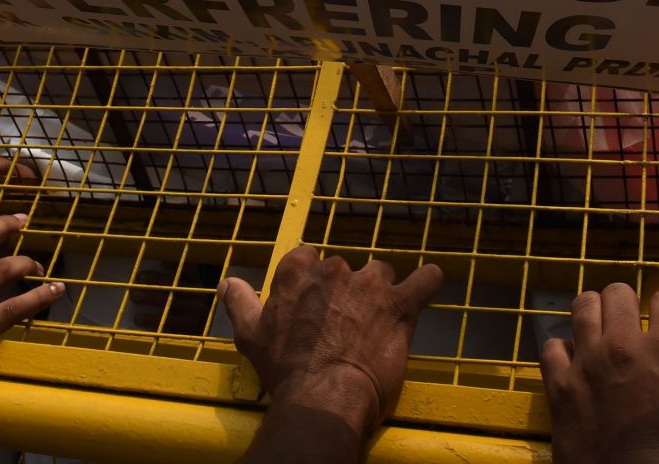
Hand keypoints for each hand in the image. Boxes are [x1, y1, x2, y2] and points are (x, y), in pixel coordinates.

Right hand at [220, 246, 442, 435]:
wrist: (323, 399)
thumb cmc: (285, 371)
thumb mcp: (249, 335)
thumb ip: (240, 302)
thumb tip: (227, 283)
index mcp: (298, 271)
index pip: (310, 258)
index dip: (315, 282)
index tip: (316, 304)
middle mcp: (335, 269)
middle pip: (347, 269)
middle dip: (348, 292)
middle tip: (344, 325)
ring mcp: (370, 285)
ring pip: (381, 274)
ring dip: (381, 292)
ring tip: (378, 319)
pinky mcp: (400, 305)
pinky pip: (424, 281)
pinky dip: (429, 280)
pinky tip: (430, 280)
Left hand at [540, 285, 658, 463]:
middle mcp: (621, 346)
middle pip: (618, 293)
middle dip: (630, 304)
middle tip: (636, 327)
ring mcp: (586, 363)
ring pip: (582, 307)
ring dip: (596, 314)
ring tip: (605, 334)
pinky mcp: (560, 386)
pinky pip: (552, 345)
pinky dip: (564, 350)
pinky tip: (578, 365)